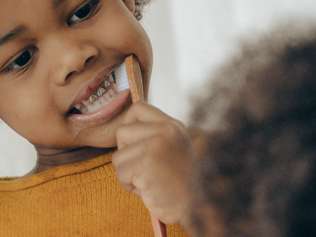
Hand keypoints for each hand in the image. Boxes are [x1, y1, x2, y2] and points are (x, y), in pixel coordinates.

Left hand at [113, 102, 193, 227]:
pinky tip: (147, 189)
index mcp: (172, 125)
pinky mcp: (147, 164)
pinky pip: (120, 173)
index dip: (129, 125)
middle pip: (122, 132)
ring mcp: (156, 146)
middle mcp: (165, 131)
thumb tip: (124, 131)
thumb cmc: (181, 183)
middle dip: (125, 153)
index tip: (133, 143)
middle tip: (143, 168)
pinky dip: (129, 185)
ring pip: (118, 156)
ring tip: (148, 181)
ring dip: (127, 173)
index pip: (137, 108)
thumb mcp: (174, 148)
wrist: (198, 207)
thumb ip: (154, 135)